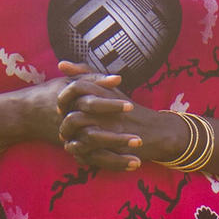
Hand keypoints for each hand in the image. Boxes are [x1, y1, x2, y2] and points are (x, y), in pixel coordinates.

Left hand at [54, 61, 196, 171]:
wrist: (157, 131)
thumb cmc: (129, 108)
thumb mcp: (109, 88)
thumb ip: (85, 74)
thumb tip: (61, 64)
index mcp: (104, 92)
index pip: (75, 89)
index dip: (64, 100)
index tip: (62, 109)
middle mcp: (107, 109)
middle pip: (74, 117)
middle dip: (65, 127)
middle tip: (64, 131)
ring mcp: (111, 129)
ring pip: (80, 137)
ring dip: (71, 143)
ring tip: (71, 143)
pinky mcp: (116, 147)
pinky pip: (90, 154)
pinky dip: (81, 155)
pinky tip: (79, 153)